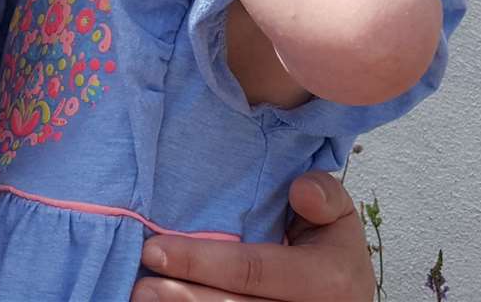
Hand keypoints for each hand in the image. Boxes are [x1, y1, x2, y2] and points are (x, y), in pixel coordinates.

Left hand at [132, 172, 372, 301]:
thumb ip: (324, 197)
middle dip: (183, 297)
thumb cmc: (333, 257)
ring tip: (143, 299)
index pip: (254, 269)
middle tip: (140, 286)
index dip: (201, 262)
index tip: (154, 249)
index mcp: (328, 280)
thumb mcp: (340, 220)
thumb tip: (300, 190)